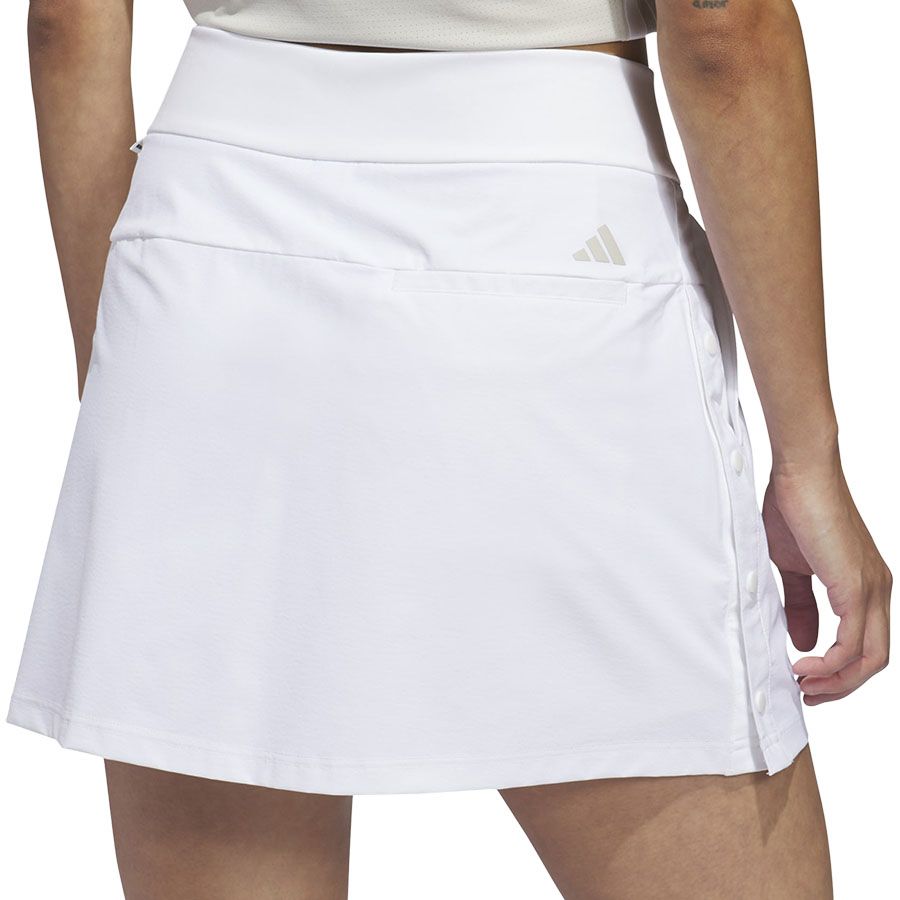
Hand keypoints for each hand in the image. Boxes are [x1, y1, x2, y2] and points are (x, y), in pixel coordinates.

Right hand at [762, 456, 890, 704]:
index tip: (806, 679)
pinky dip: (830, 663)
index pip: (866, 645)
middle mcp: (877, 591)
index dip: (839, 671)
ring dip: (836, 681)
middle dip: (840, 686)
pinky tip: (803, 663)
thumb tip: (803, 641)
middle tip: (806, 693)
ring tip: (802, 683)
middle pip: (874, 660)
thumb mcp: (792, 566)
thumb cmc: (794, 509)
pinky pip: (852, 643)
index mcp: (865, 585)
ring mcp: (871, 589)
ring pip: (869, 658)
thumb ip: (802, 604)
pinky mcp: (856, 586)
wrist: (801, 473)